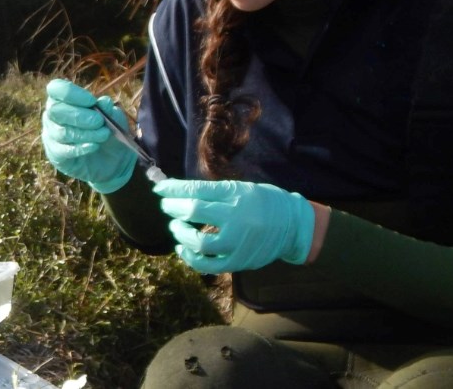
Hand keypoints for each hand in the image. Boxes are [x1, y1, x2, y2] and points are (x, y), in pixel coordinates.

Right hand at [40, 78, 135, 193]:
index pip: (56, 89)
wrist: (111, 158)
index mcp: (62, 98)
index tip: (92, 101)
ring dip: (85, 134)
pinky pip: (63, 150)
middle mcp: (52, 115)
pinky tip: (94, 146)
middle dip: (80, 116)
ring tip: (104, 134)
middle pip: (56, 111)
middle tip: (100, 121)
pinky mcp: (55, 154)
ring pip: (62, 132)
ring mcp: (51, 135)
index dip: (72, 94)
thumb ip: (107, 108)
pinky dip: (80, 148)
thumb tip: (104, 102)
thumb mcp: (112, 116)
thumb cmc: (106, 128)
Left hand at [153, 178, 314, 273]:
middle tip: (166, 205)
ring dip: (180, 233)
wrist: (293, 226)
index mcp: (236, 195)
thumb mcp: (241, 188)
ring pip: (198, 241)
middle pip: (194, 211)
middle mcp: (236, 218)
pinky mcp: (238, 261)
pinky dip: (191, 257)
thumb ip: (213, 192)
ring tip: (175, 227)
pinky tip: (183, 248)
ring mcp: (237, 242)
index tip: (159, 188)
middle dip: (173, 207)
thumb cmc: (264, 202)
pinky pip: (208, 264)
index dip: (174, 189)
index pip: (197, 190)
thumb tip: (180, 192)